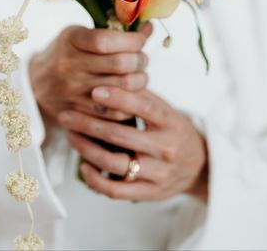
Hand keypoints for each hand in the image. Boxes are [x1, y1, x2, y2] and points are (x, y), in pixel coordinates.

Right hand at [29, 24, 151, 123]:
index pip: (106, 40)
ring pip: (122, 89)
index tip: (140, 40)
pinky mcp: (79, 112)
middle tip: (142, 58)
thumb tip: (149, 28)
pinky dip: (130, 102)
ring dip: (140, 81)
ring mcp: (73, 91)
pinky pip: (115, 112)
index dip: (131, 40)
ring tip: (139, 75)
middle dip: (140, 60)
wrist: (37, 83)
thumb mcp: (81, 34)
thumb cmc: (66, 52)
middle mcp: (69, 65)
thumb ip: (114, 31)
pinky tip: (130, 93)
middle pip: (120, 64)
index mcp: (71, 40)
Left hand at [59, 86, 207, 201]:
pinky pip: (116, 190)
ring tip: (71, 136)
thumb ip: (142, 95)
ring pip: (115, 163)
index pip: (143, 107)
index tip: (94, 90)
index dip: (118, 98)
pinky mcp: (149, 193)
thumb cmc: (174, 130)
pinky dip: (96, 179)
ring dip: (87, 149)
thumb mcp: (166, 109)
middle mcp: (165, 148)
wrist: (200, 166)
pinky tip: (83, 165)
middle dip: (89, 124)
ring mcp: (157, 173)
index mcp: (170, 122)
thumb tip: (113, 73)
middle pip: (121, 136)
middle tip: (66, 114)